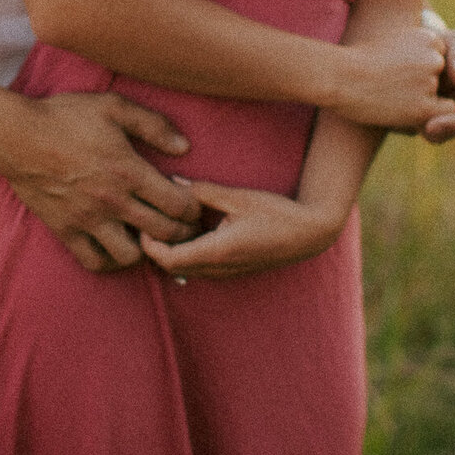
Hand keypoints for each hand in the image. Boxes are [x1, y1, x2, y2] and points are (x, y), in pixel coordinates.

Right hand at [0, 92, 200, 272]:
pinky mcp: (66, 230)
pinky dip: (111, 260)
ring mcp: (88, 219)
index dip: (194, 208)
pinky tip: (117, 246)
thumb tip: (185, 148)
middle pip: (163, 232)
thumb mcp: (113, 106)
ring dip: (146, 250)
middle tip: (185, 227)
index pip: (178, 204)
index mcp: (128, 170)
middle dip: (182, 232)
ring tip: (148, 237)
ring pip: (131, 255)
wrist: (17, 136)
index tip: (193, 204)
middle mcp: (112, 200)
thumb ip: (153, 125)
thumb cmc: (65, 117)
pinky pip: (95, 261)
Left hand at [140, 180, 342, 280]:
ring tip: (167, 220)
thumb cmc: (277, 213)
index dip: (148, 244)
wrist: (311, 234)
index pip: (167, 259)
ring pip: (184, 268)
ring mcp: (226, 272)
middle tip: (148, 218)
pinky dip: (186, 251)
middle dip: (155, 246)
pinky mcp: (232, 269)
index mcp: (217, 252)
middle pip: (171, 267)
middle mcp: (219, 268)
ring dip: (171, 249)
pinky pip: (198, 266)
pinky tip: (190, 227)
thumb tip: (173, 182)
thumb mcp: (238, 197)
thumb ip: (204, 192)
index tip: (143, 221)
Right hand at [334, 25, 454, 129]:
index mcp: (430, 37)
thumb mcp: (393, 40)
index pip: (441, 59)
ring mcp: (431, 83)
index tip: (400, 72)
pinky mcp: (425, 107)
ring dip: (424, 101)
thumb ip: (418, 48)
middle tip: (396, 87)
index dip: (422, 69)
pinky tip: (403, 111)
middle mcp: (435, 58)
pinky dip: (427, 116)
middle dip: (426, 86)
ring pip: (442, 97)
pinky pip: (442, 114)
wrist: (339, 77)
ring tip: (394, 98)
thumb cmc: (359, 60)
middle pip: (444, 78)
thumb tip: (439, 63)